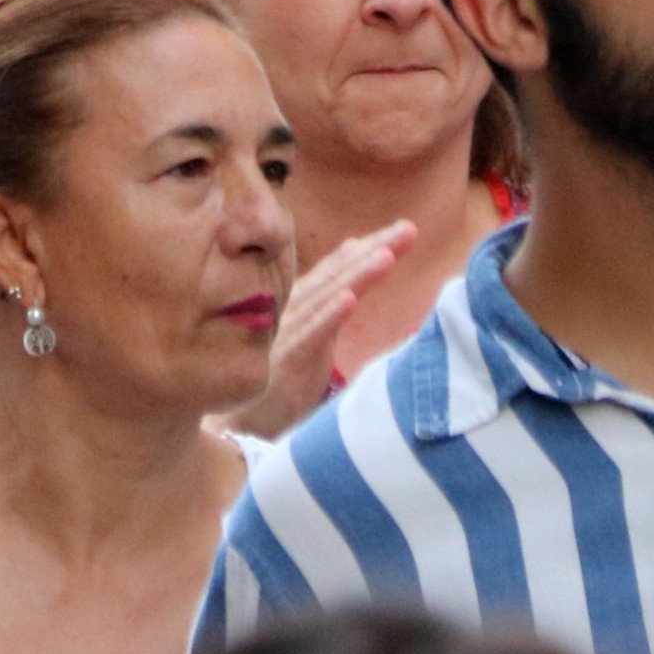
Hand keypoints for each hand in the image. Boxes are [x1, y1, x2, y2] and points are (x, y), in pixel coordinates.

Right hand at [230, 221, 416, 440]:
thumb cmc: (283, 380)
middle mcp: (296, 308)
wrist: (246, 423)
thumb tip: (351, 266)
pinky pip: (311, 334)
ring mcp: (289, 331)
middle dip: (374, 249)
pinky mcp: (287, 359)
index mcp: (304, 302)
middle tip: (408, 229)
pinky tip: (349, 299)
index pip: (340, 267)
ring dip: (357, 275)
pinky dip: (330, 314)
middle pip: (339, 273)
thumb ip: (329, 302)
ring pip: (328, 297)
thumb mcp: (313, 336)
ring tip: (386, 255)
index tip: (404, 229)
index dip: (370, 246)